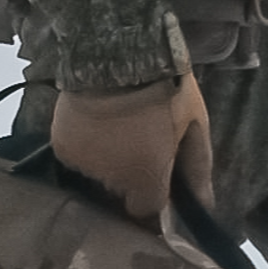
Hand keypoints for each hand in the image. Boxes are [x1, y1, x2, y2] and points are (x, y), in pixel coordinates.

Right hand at [50, 73, 213, 224]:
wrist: (120, 56)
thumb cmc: (168, 90)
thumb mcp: (194, 126)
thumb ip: (197, 170)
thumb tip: (205, 205)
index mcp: (146, 180)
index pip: (146, 211)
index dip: (153, 197)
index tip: (159, 178)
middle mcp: (112, 182)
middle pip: (123, 192)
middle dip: (132, 175)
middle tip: (142, 140)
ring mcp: (84, 166)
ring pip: (99, 175)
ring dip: (108, 161)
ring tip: (120, 129)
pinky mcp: (62, 148)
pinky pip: (78, 157)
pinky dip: (88, 146)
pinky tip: (98, 124)